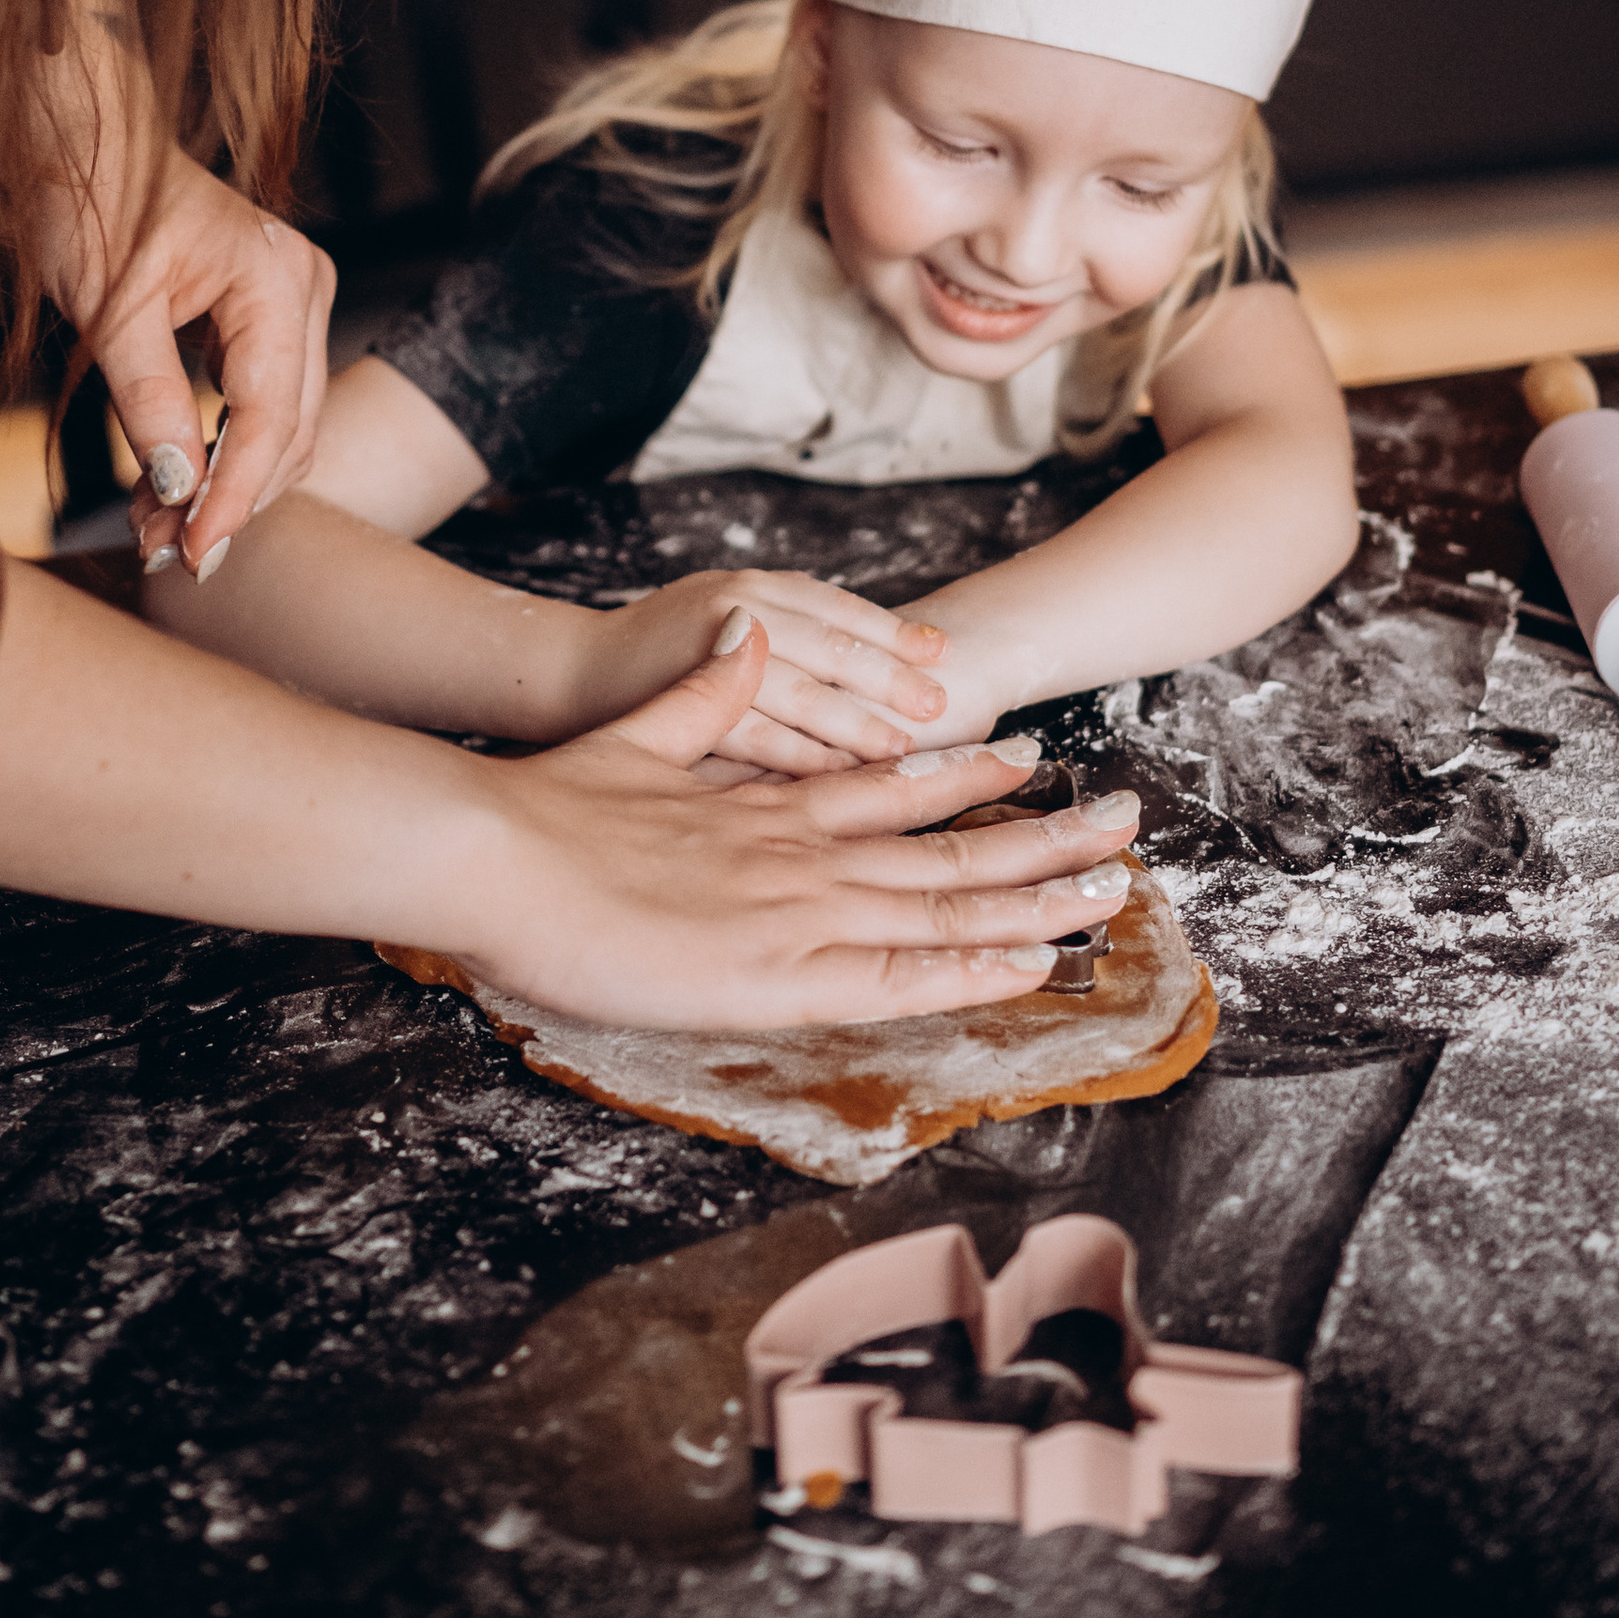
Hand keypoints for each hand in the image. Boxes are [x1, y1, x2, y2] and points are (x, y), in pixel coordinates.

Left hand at [41, 138, 333, 572]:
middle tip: (165, 553)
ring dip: (225, 484)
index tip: (194, 552)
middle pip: (290, 430)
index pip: (271, 416)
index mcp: (276, 276)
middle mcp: (304, 285)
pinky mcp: (271, 316)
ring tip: (158, 528)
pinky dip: (222, 450)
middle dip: (229, 500)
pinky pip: (263, 402)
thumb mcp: (107, 308)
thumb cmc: (92, 199)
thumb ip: (149, 400)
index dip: (234, 495)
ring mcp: (295, 299)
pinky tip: (172, 485)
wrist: (84, 139)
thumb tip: (180, 489)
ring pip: (282, 425)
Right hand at [446, 622, 1144, 1031]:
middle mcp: (804, 853)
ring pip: (948, 903)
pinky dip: (973, 969)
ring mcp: (799, 913)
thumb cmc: (546, 808)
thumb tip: (748, 641)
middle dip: (1044, 835)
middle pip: (949, 842)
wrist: (494, 852)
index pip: (893, 786)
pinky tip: (1034, 963)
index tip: (1029, 759)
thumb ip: (703, 702)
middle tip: (1124, 818)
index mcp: (769, 806)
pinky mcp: (778, 975)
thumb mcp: (638, 742)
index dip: (967, 777)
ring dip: (1037, 896)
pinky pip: (900, 976)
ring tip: (1114, 884)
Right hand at [572, 569, 959, 773]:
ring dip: (855, 723)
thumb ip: (785, 625)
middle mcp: (735, 610)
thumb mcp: (723, 613)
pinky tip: (836, 782)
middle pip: (829, 646)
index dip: (892, 630)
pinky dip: (800, 759)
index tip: (939, 652)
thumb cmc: (658, 650)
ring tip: (901, 749)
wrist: (572, 671)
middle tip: (937, 705)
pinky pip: (758, 738)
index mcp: (750, 587)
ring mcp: (708, 658)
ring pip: (800, 693)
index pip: (837, 606)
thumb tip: (869, 649)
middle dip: (887, 677)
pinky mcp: (685, 710)